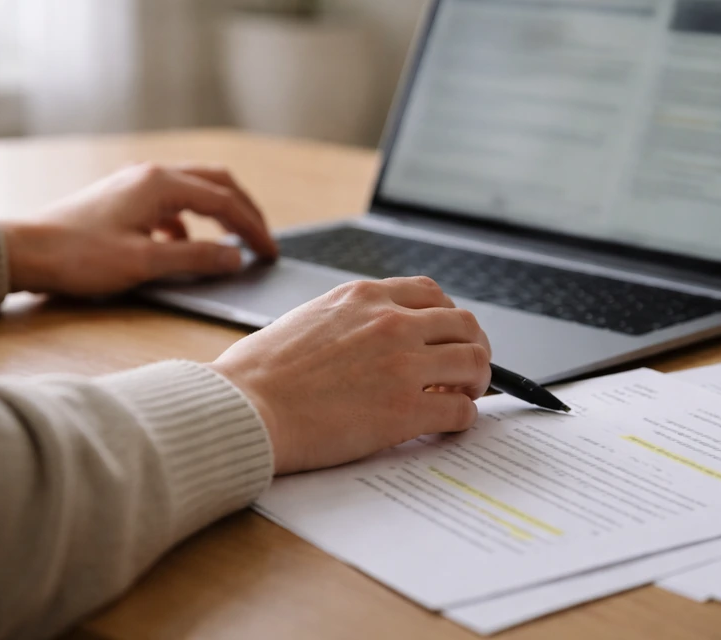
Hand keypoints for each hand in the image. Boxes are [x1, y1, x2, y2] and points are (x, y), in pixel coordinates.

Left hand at [0, 162, 277, 295]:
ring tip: (234, 242)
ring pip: (194, 191)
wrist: (23, 252)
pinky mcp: (123, 199)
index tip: (270, 253)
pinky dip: (190, 222)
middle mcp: (151, 175)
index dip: (253, 228)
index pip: (224, 201)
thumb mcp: (145, 262)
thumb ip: (196, 258)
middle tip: (263, 240)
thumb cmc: (78, 257)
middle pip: (216, 183)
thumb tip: (236, 257)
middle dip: (244, 211)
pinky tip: (185, 247)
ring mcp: (135, 184)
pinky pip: (170, 204)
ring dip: (219, 214)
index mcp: (161, 183)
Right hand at [210, 276, 492, 474]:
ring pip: (474, 361)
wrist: (244, 408)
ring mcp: (402, 364)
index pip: (432, 294)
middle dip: (471, 347)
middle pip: (464, 324)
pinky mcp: (405, 409)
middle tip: (465, 370)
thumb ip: (347, 319)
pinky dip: (462, 419)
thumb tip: (364, 336)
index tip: (444, 338)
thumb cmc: (258, 372)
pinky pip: (460, 410)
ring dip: (476, 381)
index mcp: (364, 297)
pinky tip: (447, 425)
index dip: (446, 319)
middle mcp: (390, 322)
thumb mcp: (307, 318)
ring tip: (463, 397)